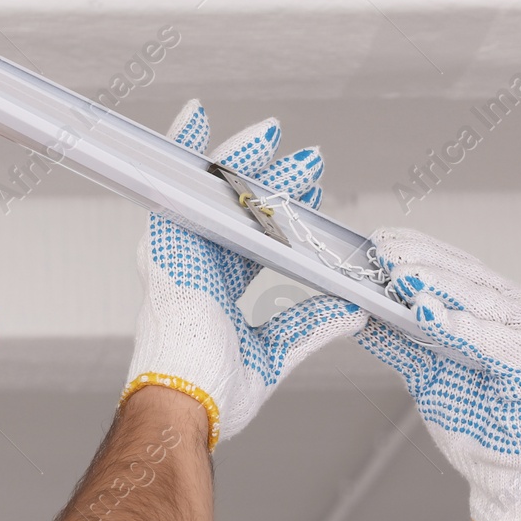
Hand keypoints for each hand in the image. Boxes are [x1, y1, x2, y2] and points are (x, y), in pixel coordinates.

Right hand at [122, 99, 368, 448]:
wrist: (184, 406)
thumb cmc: (212, 397)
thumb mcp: (275, 356)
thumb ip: (309, 327)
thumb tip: (352, 311)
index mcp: (217, 293)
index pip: (251, 242)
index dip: (284, 218)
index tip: (311, 198)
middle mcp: (198, 268)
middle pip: (239, 211)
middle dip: (275, 182)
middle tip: (309, 162)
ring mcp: (181, 255)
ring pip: (215, 194)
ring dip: (244, 159)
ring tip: (274, 134)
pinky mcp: (168, 246)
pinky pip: (175, 185)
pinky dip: (183, 150)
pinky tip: (196, 115)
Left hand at [358, 227, 520, 520]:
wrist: (512, 476)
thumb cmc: (478, 423)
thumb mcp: (428, 373)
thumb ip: (402, 341)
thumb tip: (359, 311)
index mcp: (503, 307)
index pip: (459, 267)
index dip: (421, 249)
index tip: (381, 237)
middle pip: (469, 276)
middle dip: (423, 262)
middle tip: (382, 249)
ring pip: (480, 301)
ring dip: (438, 286)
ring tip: (400, 274)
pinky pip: (490, 340)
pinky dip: (458, 327)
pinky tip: (428, 315)